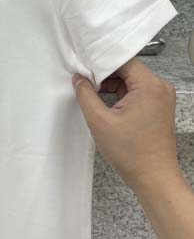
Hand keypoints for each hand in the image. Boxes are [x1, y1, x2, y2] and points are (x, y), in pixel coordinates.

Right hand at [72, 57, 180, 193]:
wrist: (154, 178)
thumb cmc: (131, 153)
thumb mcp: (99, 121)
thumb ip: (86, 94)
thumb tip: (78, 78)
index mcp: (149, 85)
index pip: (122, 60)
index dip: (100, 62)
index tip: (83, 67)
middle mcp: (160, 87)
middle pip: (127, 68)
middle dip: (104, 74)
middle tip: (84, 82)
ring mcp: (161, 97)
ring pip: (131, 80)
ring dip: (112, 85)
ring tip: (93, 95)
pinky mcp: (159, 107)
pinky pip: (137, 91)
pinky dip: (122, 94)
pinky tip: (106, 104)